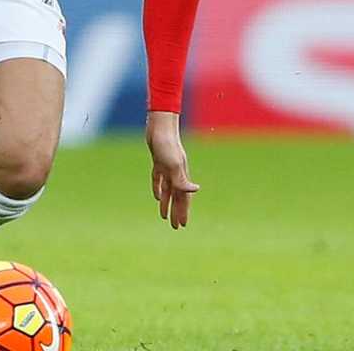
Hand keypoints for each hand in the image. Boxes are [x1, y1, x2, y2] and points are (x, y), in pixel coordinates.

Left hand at [145, 110, 198, 228]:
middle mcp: (176, 173)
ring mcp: (167, 168)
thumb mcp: (173, 164)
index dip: (184, 212)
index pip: (184, 198)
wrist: (159, 127)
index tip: (183, 225)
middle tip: (175, 227)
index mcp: (181, 176)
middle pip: (177, 197)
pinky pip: (159, 180)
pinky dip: (158, 189)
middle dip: (177, 212)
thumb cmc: (167, 145)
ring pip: (168, 190)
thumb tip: (195, 190)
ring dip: (167, 203)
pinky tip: (157, 197)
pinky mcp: (158, 162)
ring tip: (164, 217)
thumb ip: (182, 179)